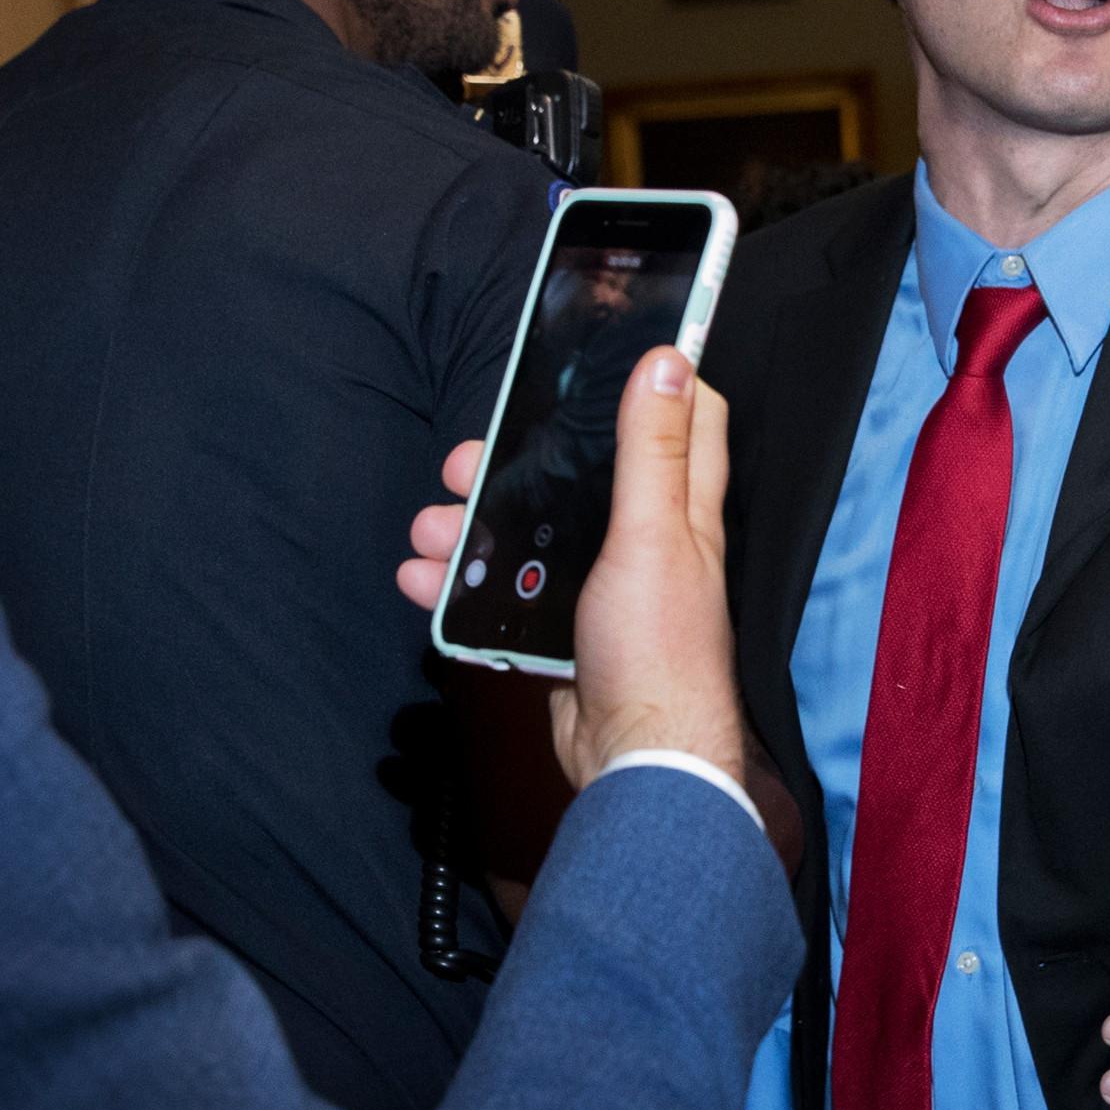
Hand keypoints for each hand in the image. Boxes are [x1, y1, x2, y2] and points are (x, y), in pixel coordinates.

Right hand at [398, 348, 746, 789]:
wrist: (633, 757)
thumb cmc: (660, 646)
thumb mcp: (653, 532)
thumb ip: (652, 450)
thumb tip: (669, 361)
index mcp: (684, 507)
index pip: (683, 420)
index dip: (648, 381)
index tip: (599, 352)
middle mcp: (646, 538)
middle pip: (578, 475)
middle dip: (515, 462)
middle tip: (463, 462)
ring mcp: (600, 583)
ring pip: (529, 531)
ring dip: (471, 525)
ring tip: (429, 528)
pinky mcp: (562, 626)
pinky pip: (505, 590)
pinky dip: (462, 583)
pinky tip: (426, 578)